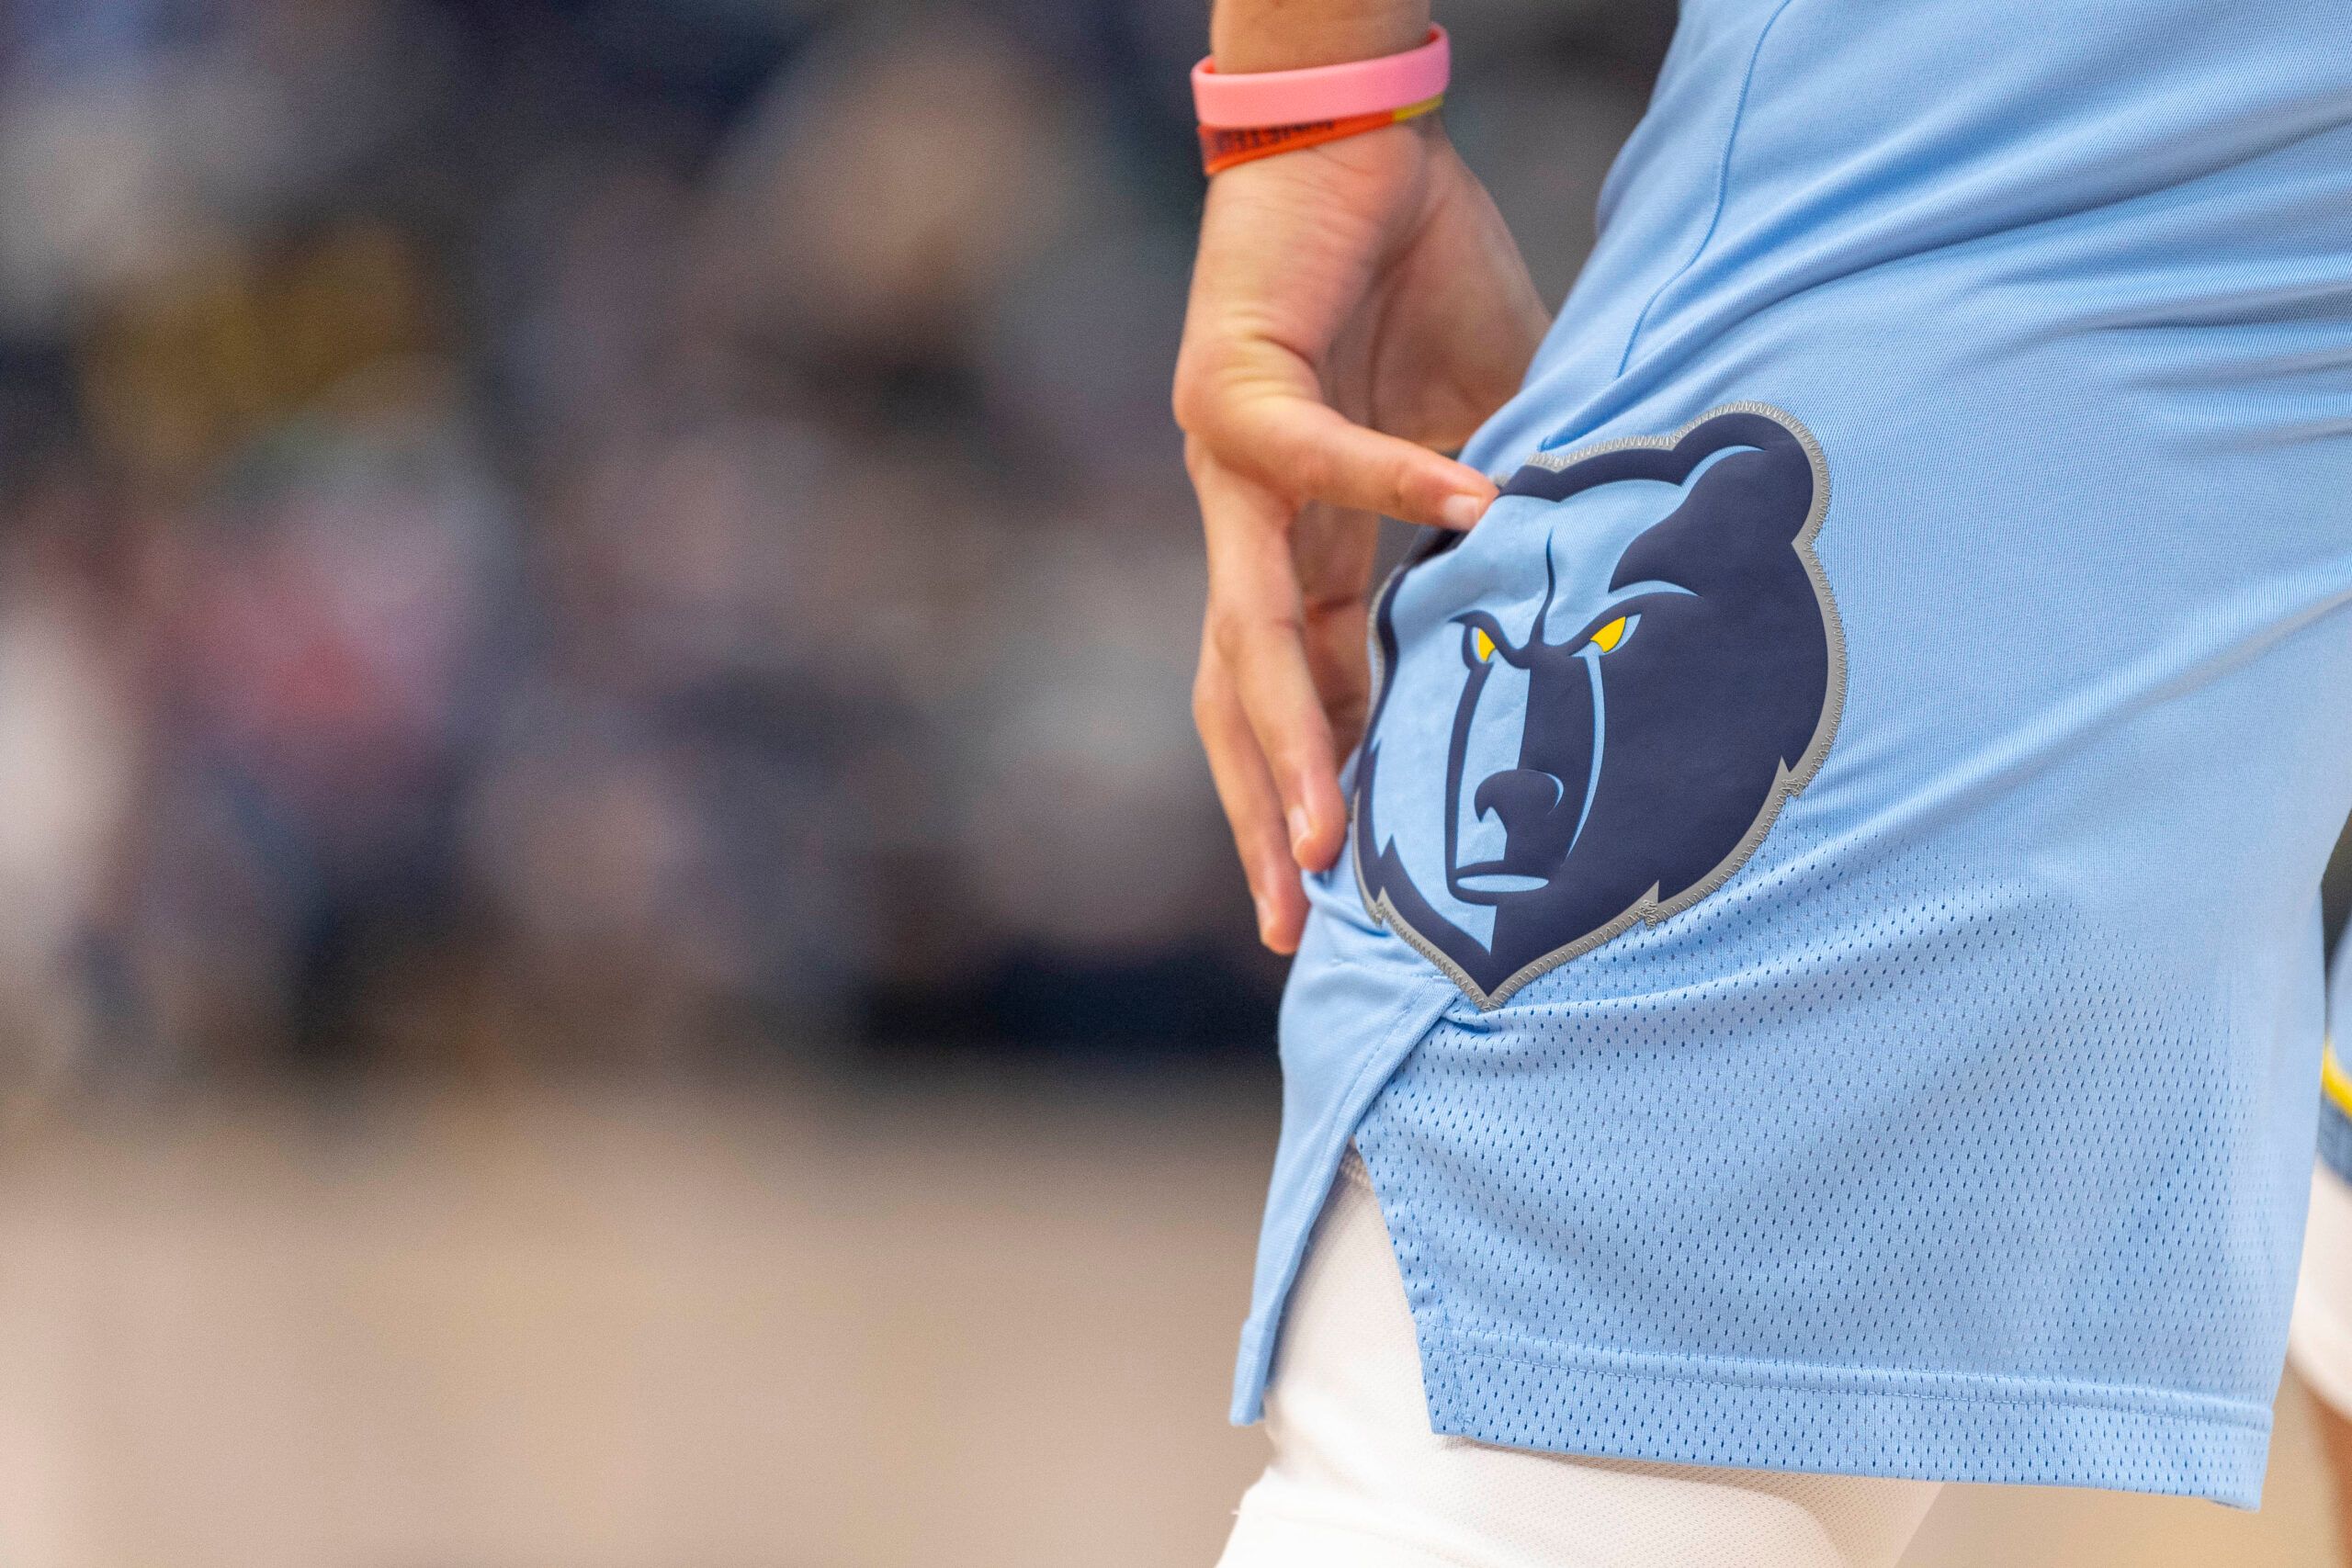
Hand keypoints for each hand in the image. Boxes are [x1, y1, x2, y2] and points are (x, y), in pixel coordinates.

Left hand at [1173, 117, 1547, 951]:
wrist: (1354, 154)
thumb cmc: (1417, 293)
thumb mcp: (1486, 441)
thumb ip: (1508, 532)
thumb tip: (1589, 595)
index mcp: (1308, 554)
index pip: (1310, 698)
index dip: (1328, 791)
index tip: (1354, 896)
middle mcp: (1253, 534)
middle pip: (1247, 705)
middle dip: (1272, 816)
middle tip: (1296, 925)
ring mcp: (1230, 471)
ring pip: (1249, 629)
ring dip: (1295, 732)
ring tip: (1332, 830)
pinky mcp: (1233, 386)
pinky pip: (1319, 454)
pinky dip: (1396, 485)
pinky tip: (1471, 517)